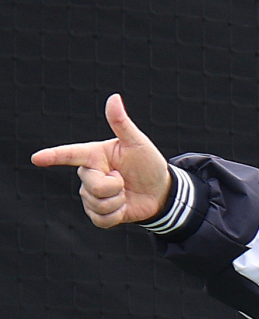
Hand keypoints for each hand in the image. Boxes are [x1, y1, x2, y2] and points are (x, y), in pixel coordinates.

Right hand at [31, 94, 170, 227]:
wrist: (160, 191)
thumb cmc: (148, 164)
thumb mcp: (138, 143)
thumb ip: (121, 123)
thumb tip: (113, 98)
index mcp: (94, 156)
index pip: (70, 154)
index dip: (53, 156)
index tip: (37, 158)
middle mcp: (89, 175)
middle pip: (91, 185)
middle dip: (114, 186)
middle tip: (125, 180)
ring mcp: (92, 195)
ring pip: (96, 204)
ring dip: (117, 201)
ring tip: (125, 193)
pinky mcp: (99, 213)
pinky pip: (101, 220)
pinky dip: (116, 216)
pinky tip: (123, 208)